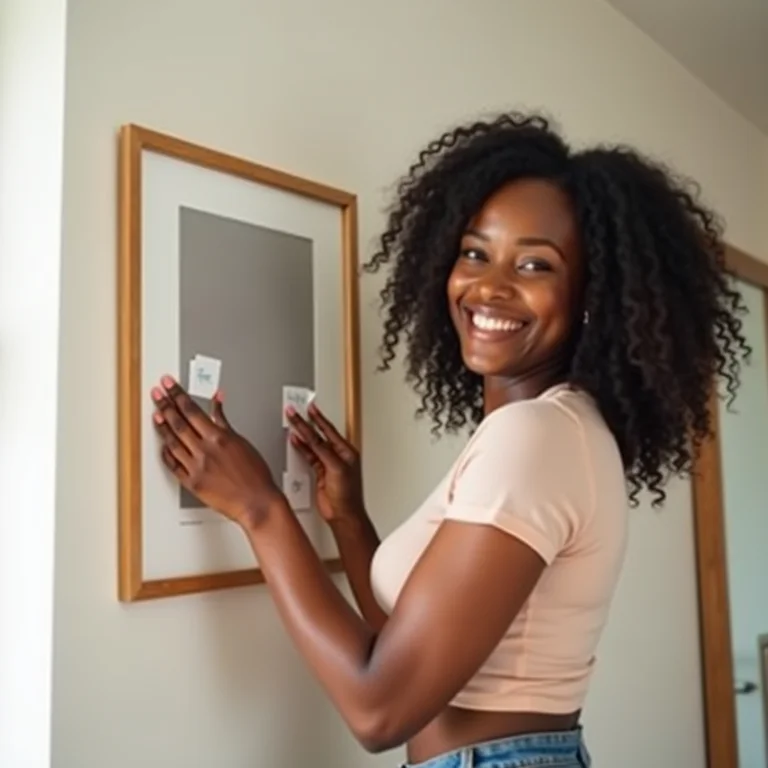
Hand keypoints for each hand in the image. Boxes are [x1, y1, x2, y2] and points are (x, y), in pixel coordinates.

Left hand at [151, 376, 281, 526]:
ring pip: (173, 443)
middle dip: (165, 404)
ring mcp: (196, 467)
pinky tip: (163, 446)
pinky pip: (174, 465)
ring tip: (156, 414)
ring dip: (162, 427)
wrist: (257, 502)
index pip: (192, 410)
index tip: (169, 384)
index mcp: (219, 438)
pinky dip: (167, 454)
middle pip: (179, 423)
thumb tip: (217, 401)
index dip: (177, 394)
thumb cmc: (255, 475)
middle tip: (156, 393)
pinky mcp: (192, 483)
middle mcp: (205, 451)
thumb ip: (224, 420)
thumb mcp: (242, 441)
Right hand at [285, 402, 363, 524]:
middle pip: (319, 435)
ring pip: (312, 445)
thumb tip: (313, 439)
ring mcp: (328, 464)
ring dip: (302, 434)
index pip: (328, 430)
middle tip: (295, 412)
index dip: (317, 418)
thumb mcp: (336, 468)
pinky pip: (309, 456)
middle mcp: (338, 455)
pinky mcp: (320, 473)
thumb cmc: (348, 495)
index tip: (308, 408)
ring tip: (292, 422)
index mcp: (346, 451)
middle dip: (306, 423)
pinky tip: (295, 441)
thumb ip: (324, 452)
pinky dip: (301, 448)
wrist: (343, 515)